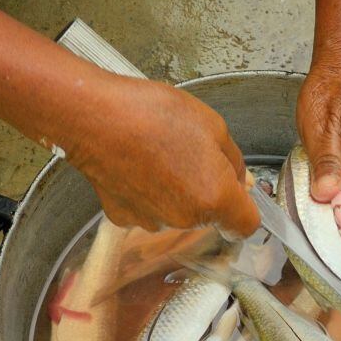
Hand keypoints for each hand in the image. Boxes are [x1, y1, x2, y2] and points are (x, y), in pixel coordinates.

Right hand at [66, 75, 259, 235]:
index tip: (238, 193)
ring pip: (177, 212)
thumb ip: (234, 161)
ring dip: (176, 190)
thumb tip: (241, 180)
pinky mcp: (123, 217)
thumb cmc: (153, 114)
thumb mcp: (213, 125)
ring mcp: (152, 221)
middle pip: (209, 215)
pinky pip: (147, 208)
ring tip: (160, 153)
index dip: (246, 209)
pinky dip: (146, 192)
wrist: (95, 117)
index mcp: (215, 198)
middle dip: (207, 189)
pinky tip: (137, 164)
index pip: (246, 226)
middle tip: (191, 153)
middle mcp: (185, 218)